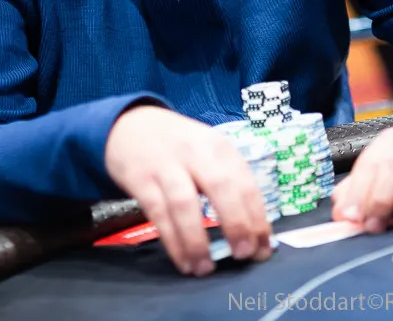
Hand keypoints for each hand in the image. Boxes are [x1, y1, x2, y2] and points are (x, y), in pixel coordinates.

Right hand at [105, 106, 272, 275]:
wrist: (129, 124)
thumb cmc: (178, 146)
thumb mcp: (208, 151)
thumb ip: (228, 182)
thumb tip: (253, 231)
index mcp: (219, 147)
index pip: (246, 184)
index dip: (258, 219)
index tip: (263, 248)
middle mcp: (195, 152)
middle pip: (220, 188)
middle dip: (236, 224)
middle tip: (243, 255)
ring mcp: (166, 165)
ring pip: (185, 204)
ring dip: (198, 240)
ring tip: (205, 268)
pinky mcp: (141, 179)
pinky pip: (159, 214)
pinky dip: (172, 241)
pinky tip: (183, 261)